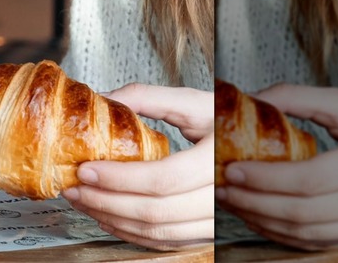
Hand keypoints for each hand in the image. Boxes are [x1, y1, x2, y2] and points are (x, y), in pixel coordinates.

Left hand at [61, 83, 213, 250]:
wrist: (264, 148)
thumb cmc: (228, 121)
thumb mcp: (194, 101)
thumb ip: (148, 97)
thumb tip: (104, 98)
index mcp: (219, 158)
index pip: (163, 179)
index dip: (120, 178)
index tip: (86, 168)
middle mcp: (221, 194)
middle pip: (157, 211)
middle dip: (106, 202)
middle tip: (74, 187)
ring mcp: (216, 218)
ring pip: (159, 231)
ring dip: (113, 219)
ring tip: (82, 200)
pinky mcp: (207, 230)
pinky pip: (167, 241)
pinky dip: (132, 233)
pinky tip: (107, 217)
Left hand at [215, 83, 337, 250]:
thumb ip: (296, 98)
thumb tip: (247, 99)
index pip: (312, 179)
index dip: (267, 178)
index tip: (232, 169)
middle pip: (306, 212)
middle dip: (256, 202)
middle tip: (223, 190)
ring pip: (310, 233)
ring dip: (263, 221)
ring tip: (232, 202)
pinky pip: (318, 242)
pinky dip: (282, 233)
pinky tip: (256, 216)